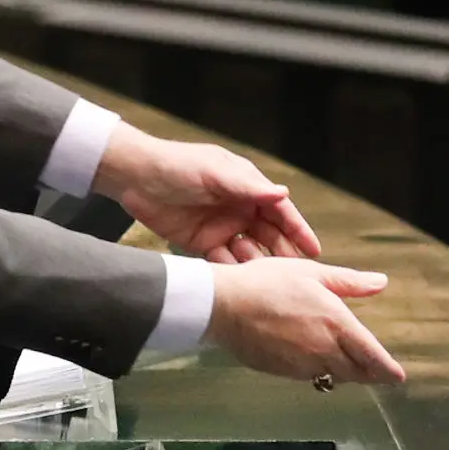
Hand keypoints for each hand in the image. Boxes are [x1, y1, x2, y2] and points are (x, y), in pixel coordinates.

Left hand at [95, 124, 320, 262]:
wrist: (135, 178)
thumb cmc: (177, 165)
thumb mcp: (215, 173)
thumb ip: (248, 187)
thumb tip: (283, 194)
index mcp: (247, 188)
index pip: (280, 211)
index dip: (298, 230)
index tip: (314, 251)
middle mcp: (240, 209)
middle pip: (269, 236)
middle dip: (283, 254)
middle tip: (296, 276)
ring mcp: (222, 228)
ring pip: (249, 251)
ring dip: (259, 265)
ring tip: (268, 282)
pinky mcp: (202, 244)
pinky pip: (223, 261)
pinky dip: (232, 271)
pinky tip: (239, 283)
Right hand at [205, 258, 405, 384]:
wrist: (225, 305)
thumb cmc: (268, 283)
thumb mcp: (313, 273)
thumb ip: (350, 282)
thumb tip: (381, 282)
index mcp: (337, 324)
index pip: (372, 356)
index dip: (387, 370)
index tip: (398, 377)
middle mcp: (324, 349)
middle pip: (356, 372)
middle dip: (369, 374)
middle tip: (378, 373)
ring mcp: (303, 364)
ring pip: (332, 375)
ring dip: (343, 372)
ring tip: (349, 365)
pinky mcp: (283, 372)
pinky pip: (308, 376)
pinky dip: (317, 370)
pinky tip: (313, 358)